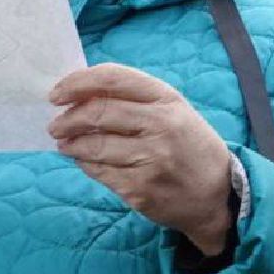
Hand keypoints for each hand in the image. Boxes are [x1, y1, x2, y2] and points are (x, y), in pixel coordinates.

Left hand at [48, 64, 231, 254]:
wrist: (218, 195)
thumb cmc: (187, 144)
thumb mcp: (171, 110)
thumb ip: (131, 98)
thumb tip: (77, 95)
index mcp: (167, 99)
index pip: (113, 79)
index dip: (77, 83)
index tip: (56, 94)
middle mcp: (161, 126)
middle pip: (97, 112)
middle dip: (67, 119)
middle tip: (55, 125)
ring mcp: (151, 160)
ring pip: (92, 146)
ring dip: (70, 144)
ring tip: (65, 144)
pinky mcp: (140, 189)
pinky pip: (98, 172)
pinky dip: (85, 164)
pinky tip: (85, 161)